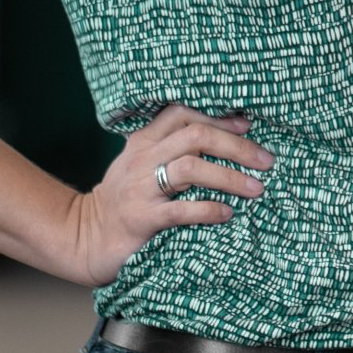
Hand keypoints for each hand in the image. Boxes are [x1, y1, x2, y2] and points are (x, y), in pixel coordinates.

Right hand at [60, 105, 274, 286]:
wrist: (86, 238)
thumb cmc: (125, 201)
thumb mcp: (142, 165)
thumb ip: (171, 149)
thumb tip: (227, 139)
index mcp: (143, 141)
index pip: (183, 113)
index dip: (218, 117)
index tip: (248, 127)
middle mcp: (142, 159)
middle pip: (196, 137)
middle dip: (236, 146)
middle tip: (266, 160)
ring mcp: (140, 188)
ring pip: (191, 168)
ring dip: (230, 176)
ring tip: (256, 188)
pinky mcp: (141, 219)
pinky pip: (180, 210)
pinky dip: (209, 209)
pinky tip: (227, 213)